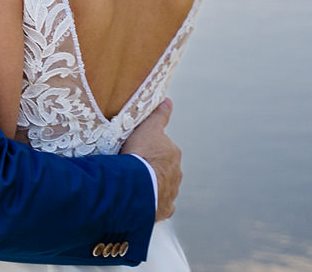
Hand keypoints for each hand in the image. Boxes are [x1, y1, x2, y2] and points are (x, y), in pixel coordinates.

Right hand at [120, 97, 180, 219]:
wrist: (137, 186)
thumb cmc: (140, 155)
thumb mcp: (147, 128)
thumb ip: (159, 115)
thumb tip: (168, 101)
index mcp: (173, 154)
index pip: (163, 149)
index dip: (150, 149)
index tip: (138, 152)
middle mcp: (176, 173)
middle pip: (165, 169)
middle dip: (153, 169)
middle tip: (134, 169)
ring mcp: (171, 193)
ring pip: (163, 187)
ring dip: (153, 186)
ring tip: (135, 186)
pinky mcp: (164, 210)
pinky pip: (161, 206)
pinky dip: (154, 204)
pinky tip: (144, 202)